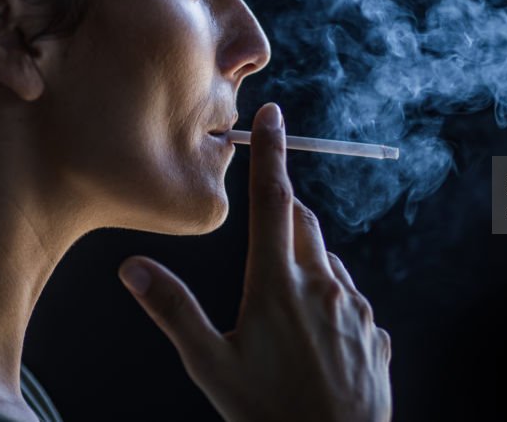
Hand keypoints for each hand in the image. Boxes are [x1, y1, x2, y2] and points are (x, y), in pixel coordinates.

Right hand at [118, 102, 391, 421]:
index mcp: (279, 284)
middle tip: (266, 218)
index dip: (273, 153)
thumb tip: (133, 267)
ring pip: (327, 260)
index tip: (275, 115)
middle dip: (284, 210)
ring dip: (306, 257)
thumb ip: (175, 311)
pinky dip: (329, 296)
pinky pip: (348, 298)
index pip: (275, 200)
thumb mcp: (211, 366)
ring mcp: (355, 307)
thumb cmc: (269, 416)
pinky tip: (312, 333)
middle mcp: (323, 284)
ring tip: (281, 296)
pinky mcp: (373, 332)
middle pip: (304, 223)